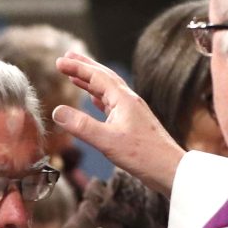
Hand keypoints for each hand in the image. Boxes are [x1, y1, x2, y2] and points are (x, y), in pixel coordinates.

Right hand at [52, 52, 186, 193]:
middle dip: (84, 66)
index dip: (76, 67)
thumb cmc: (144, 155)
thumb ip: (81, 126)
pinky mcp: (132, 123)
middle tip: (66, 57)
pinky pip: (111, 103)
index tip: (58, 62)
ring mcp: (131, 111)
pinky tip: (93, 99)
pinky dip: (98, 96)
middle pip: (103, 76)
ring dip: (90, 80)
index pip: (96, 76)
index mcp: (123, 100)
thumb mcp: (107, 141)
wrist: (170, 170)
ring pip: (107, 89)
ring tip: (75, 76)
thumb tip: (57, 111)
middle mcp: (128, 101)